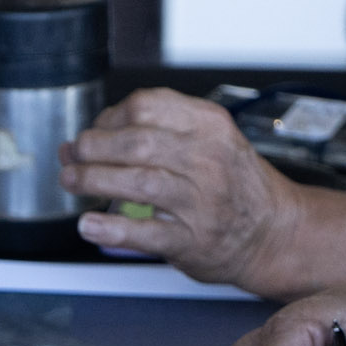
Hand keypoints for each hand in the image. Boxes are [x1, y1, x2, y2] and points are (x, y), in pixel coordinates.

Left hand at [59, 89, 306, 294]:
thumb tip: (86, 138)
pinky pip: (144, 233)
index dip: (108, 118)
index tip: (94, 131)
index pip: (146, 106)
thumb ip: (155, 133)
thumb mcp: (209, 140)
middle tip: (74, 157)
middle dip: (93, 148)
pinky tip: (89, 225)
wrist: (273, 231)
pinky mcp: (192, 240)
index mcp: (208, 125)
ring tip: (72, 183)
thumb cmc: (233, 185)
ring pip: (136, 183)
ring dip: (92, 181)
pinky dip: (111, 229)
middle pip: (135, 143)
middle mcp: (207, 159)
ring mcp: (200, 201)